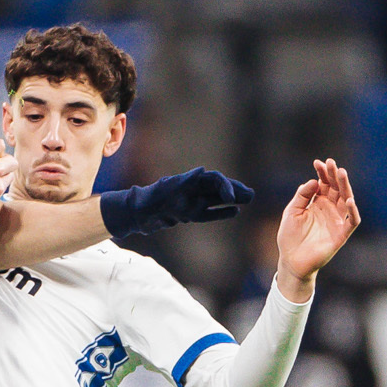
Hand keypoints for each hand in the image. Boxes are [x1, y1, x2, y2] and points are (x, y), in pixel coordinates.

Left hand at [99, 168, 253, 238]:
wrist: (136, 213)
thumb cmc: (148, 199)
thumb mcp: (165, 189)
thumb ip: (183, 182)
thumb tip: (202, 171)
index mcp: (189, 181)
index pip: (213, 180)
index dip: (226, 187)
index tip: (233, 198)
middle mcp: (193, 190)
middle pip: (219, 188)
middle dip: (235, 190)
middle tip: (251, 195)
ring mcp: (192, 202)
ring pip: (217, 200)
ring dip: (232, 201)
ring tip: (248, 200)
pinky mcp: (188, 215)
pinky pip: (209, 214)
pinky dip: (221, 214)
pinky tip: (234, 213)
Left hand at [274, 158, 361, 301]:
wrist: (291, 261)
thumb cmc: (290, 237)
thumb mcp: (292, 212)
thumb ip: (302, 196)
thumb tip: (314, 181)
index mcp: (318, 203)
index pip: (324, 184)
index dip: (322, 173)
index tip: (318, 162)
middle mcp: (329, 210)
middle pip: (336, 189)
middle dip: (334, 175)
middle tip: (332, 163)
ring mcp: (336, 221)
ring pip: (346, 201)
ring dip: (345, 187)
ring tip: (341, 173)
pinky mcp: (341, 235)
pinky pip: (352, 221)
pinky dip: (353, 211)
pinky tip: (348, 199)